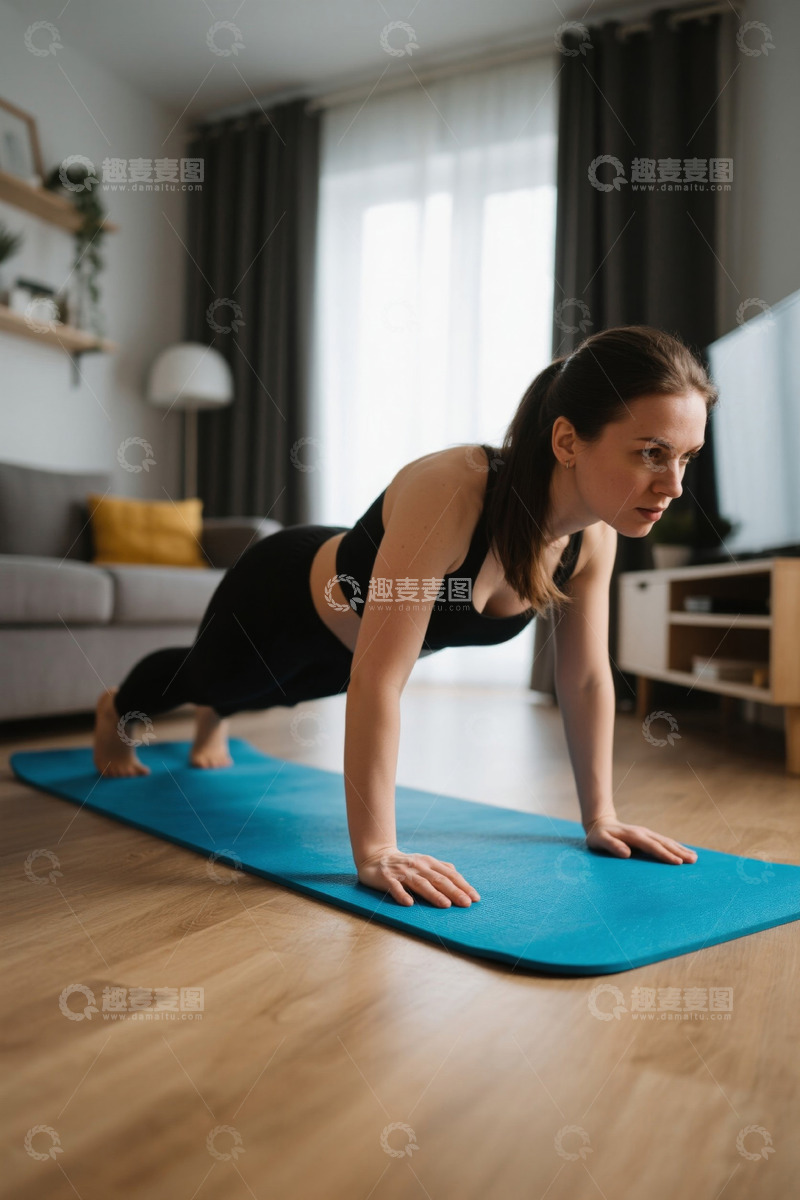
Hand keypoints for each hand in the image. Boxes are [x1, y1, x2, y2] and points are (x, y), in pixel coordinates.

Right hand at [357, 847, 480, 907]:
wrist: (375, 857)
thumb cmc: (405, 864)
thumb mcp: (424, 862)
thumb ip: (440, 868)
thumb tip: (458, 876)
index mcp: (429, 863)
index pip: (449, 875)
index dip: (463, 886)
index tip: (475, 898)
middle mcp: (418, 866)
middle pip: (438, 879)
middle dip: (454, 891)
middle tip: (466, 904)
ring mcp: (402, 872)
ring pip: (420, 884)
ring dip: (433, 894)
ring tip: (445, 905)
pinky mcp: (387, 879)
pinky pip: (395, 888)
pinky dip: (402, 895)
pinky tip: (409, 903)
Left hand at [584, 818, 697, 864]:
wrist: (600, 824)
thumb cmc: (598, 836)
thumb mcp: (599, 841)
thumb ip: (612, 846)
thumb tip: (626, 853)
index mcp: (633, 836)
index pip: (652, 846)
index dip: (665, 854)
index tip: (677, 862)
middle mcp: (643, 833)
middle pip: (664, 843)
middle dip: (679, 852)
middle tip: (693, 861)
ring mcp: (646, 833)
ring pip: (666, 841)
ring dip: (680, 849)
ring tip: (694, 857)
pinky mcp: (647, 836)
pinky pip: (663, 841)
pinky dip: (675, 846)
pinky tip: (683, 851)